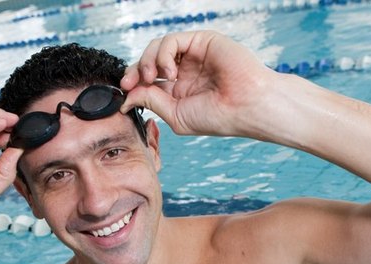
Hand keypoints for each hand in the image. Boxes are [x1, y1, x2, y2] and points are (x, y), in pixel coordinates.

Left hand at [121, 31, 271, 137]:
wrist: (246, 107)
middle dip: (134, 71)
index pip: (148, 80)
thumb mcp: (176, 115)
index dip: (133, 83)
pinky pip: (172, 40)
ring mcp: (192, 55)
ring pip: (157, 47)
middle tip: (129, 84)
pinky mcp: (200, 41)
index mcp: (179, 90)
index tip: (124, 93)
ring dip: (147, 61)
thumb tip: (127, 97)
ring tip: (152, 78)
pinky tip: (170, 72)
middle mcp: (184, 70)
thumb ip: (151, 102)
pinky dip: (163, 54)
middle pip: (148, 60)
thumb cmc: (218, 117)